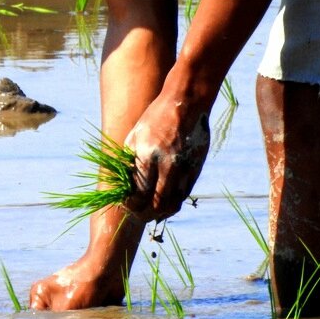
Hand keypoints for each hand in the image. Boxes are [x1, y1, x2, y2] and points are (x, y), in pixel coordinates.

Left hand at [123, 92, 210, 222]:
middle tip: (140, 215)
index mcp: (147, 156)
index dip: (132, 206)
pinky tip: (166, 202)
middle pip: (157, 204)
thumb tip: (123, 190)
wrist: (186, 103)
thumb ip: (129, 164)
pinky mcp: (196, 168)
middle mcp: (167, 164)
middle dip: (146, 215)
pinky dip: (175, 202)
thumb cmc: (155, 119)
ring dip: (162, 213)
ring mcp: (184, 167)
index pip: (139, 194)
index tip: (128, 206)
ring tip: (153, 212)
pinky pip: (185, 194)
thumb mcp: (135, 138)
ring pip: (174, 203)